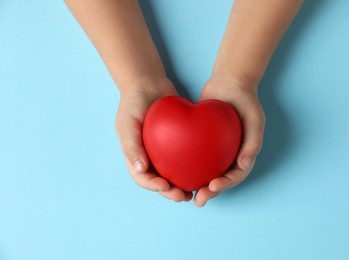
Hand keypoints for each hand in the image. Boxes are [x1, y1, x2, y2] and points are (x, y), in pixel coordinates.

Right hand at [116, 78, 192, 201]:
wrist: (148, 83)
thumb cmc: (133, 103)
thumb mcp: (127, 123)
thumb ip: (131, 146)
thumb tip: (140, 170)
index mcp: (136, 156)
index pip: (144, 178)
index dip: (154, 186)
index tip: (166, 187)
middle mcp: (150, 156)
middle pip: (161, 181)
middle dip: (171, 192)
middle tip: (183, 196)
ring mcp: (164, 150)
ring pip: (175, 172)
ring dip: (183, 184)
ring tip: (197, 190)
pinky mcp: (178, 141)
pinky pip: (186, 156)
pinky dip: (193, 165)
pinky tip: (206, 169)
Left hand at [194, 75, 265, 206]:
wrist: (229, 82)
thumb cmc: (246, 101)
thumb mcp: (255, 120)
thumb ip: (253, 143)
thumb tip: (244, 165)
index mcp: (243, 154)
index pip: (236, 175)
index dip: (226, 184)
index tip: (213, 185)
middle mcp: (229, 155)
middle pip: (220, 178)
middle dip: (210, 191)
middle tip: (198, 199)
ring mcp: (215, 149)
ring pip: (205, 171)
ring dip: (197, 184)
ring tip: (185, 193)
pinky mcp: (200, 141)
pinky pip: (193, 155)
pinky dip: (186, 166)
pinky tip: (174, 172)